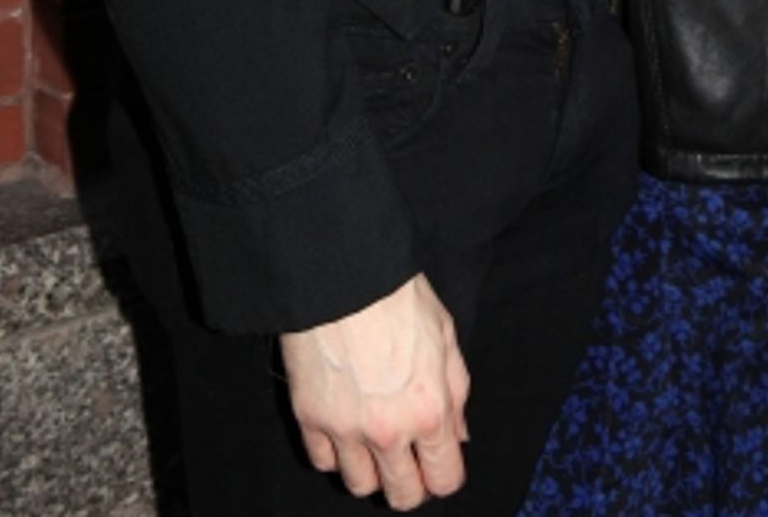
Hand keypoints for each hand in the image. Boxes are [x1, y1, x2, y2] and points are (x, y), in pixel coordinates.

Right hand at [280, 273, 469, 505]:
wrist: (343, 272)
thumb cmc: (397, 296)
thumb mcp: (446, 336)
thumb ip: (456, 392)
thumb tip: (457, 434)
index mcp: (429, 410)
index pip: (444, 479)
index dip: (444, 474)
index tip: (438, 463)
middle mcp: (388, 431)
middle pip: (402, 495)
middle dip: (410, 483)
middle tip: (407, 460)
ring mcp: (344, 429)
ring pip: (360, 485)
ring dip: (370, 469)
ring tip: (373, 441)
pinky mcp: (309, 417)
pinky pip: (323, 461)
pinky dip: (334, 452)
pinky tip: (344, 427)